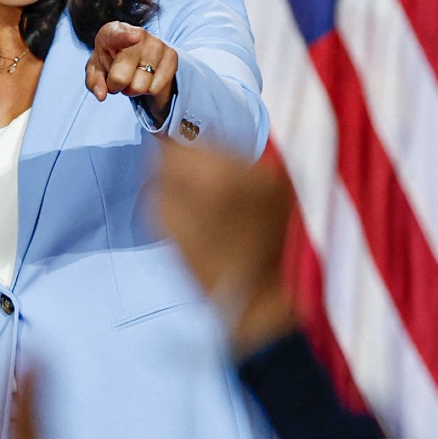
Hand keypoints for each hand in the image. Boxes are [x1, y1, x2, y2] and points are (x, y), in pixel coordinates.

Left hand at [85, 21, 176, 122]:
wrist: (134, 55)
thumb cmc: (110, 60)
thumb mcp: (96, 69)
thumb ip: (94, 81)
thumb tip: (101, 95)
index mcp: (112, 32)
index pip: (117, 35)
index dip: (125, 37)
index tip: (134, 38)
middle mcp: (138, 33)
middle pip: (122, 77)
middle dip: (116, 85)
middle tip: (117, 79)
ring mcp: (157, 44)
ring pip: (140, 86)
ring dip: (132, 89)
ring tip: (132, 77)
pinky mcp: (171, 55)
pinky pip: (155, 88)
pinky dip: (147, 90)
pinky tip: (145, 78)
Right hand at [151, 144, 297, 356]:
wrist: (253, 293)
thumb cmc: (205, 263)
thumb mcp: (168, 222)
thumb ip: (161, 180)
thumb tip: (160, 154)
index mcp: (220, 178)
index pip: (181, 147)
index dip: (163, 158)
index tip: (156, 172)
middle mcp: (250, 169)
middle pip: (206, 145)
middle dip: (188, 161)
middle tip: (178, 185)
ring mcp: (270, 177)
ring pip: (226, 153)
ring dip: (210, 166)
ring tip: (202, 194)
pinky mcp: (280, 187)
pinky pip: (245, 168)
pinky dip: (230, 176)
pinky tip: (223, 198)